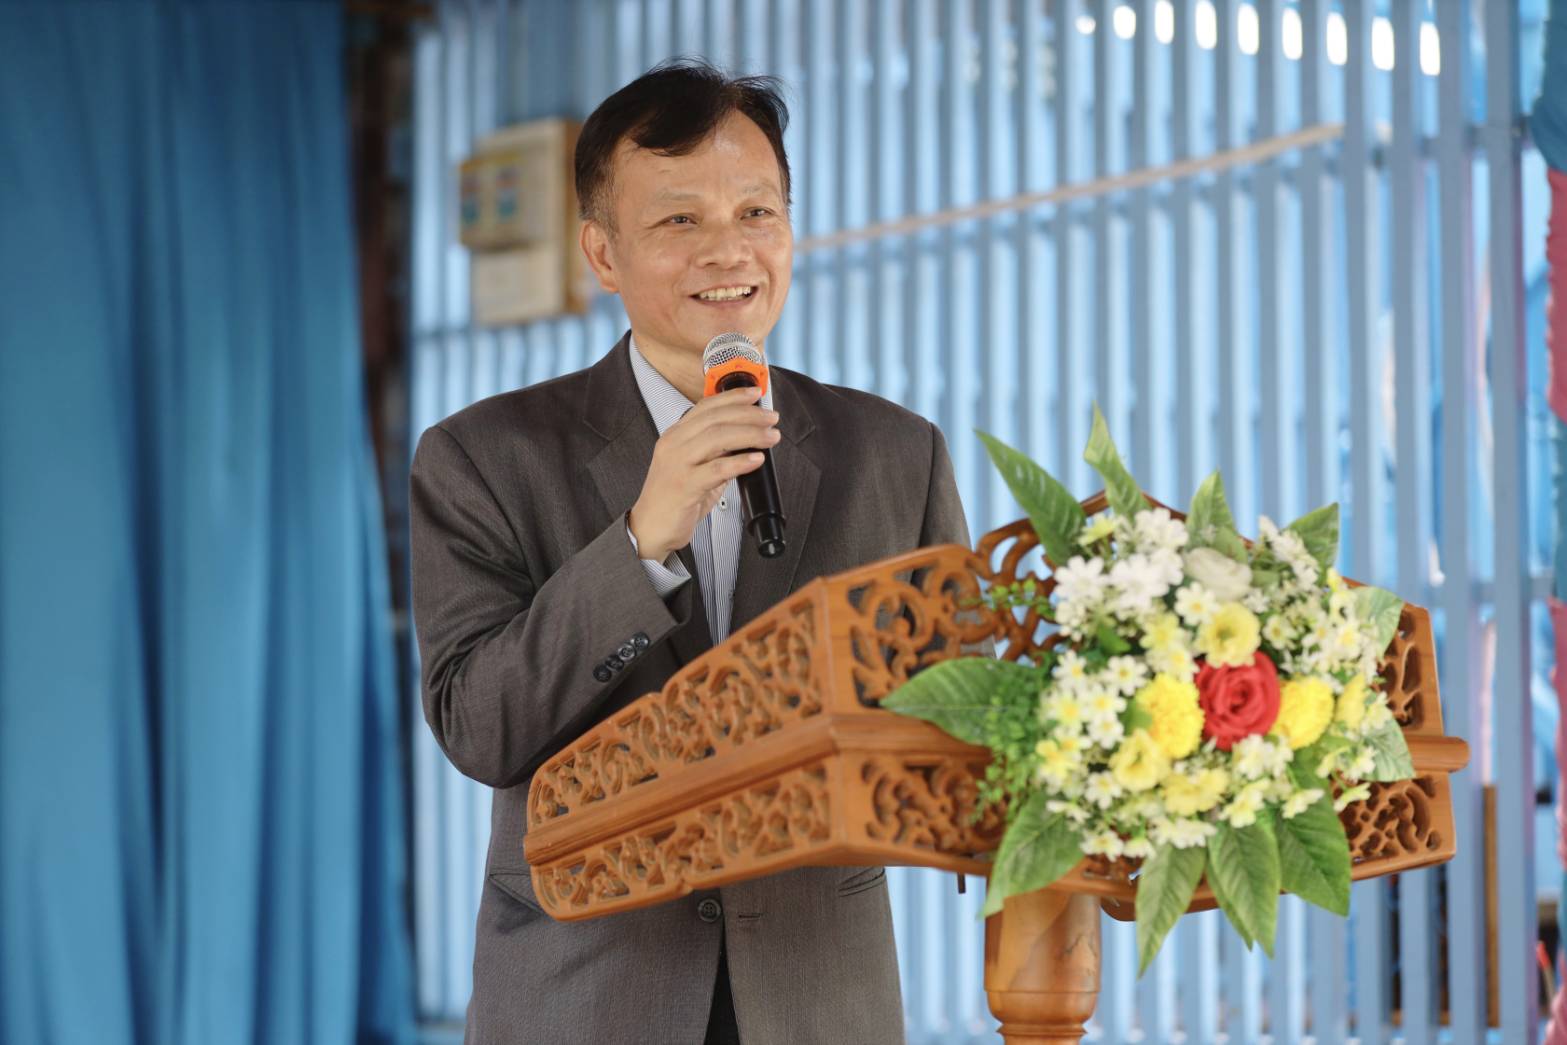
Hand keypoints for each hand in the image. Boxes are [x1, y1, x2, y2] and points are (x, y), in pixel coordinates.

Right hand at [628, 386, 779, 562]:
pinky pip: (716, 469)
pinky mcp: (684, 486)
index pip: (706, 406)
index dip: (733, 397)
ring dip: (750, 434)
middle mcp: (674, 444)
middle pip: (716, 418)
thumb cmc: (674, 499)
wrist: (650, 528)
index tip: (755, 393)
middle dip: (749, 414)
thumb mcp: (695, 467)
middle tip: (772, 419)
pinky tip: (756, 459)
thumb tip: (747, 440)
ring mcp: (677, 464)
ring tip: (771, 437)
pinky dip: (740, 462)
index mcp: (675, 435)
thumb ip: (717, 452)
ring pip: (718, 438)